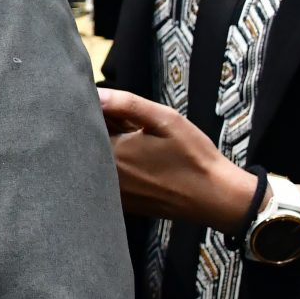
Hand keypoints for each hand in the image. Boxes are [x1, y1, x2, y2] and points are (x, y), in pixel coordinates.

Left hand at [102, 89, 257, 227]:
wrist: (214, 197)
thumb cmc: (193, 156)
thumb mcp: (165, 120)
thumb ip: (127, 104)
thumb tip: (97, 93)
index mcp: (113, 153)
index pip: (84, 126)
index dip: (94, 112)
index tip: (112, 109)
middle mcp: (106, 177)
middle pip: (88, 146)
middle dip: (100, 130)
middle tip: (127, 124)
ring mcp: (114, 194)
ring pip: (98, 163)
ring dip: (108, 149)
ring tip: (137, 143)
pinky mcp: (124, 205)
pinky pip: (109, 180)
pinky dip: (116, 168)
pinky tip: (140, 163)